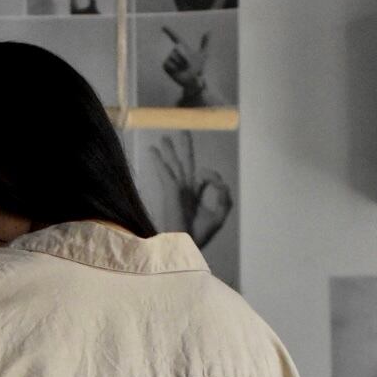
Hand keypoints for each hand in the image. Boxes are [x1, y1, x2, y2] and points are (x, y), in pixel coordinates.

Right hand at [150, 133, 232, 248]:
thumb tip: (218, 179)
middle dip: (183, 149)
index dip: (210, 176)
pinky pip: (165, 170)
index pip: (202, 178)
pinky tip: (152, 150)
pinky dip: (159, 160)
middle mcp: (185, 190)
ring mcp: (176, 189)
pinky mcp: (170, 190)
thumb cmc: (200, 234)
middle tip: (182, 132)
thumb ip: (224, 196)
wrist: (185, 244)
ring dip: (168, 150)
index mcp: (195, 197)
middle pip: (185, 164)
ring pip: (173, 164)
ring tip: (163, 137)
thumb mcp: (220, 214)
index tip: (214, 181)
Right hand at [161, 27, 215, 105]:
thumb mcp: (203, 55)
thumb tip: (209, 31)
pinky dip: (175, 68)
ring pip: (173, 56)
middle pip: (178, 49)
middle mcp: (175, 51)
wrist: (193, 81)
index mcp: (183, 47)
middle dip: (185, 57)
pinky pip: (169, 63)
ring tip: (183, 68)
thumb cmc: (198, 68)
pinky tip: (177, 71)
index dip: (169, 31)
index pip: (175, 37)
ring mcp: (169, 58)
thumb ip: (205, 43)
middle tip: (188, 64)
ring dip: (181, 64)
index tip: (163, 26)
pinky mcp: (165, 65)